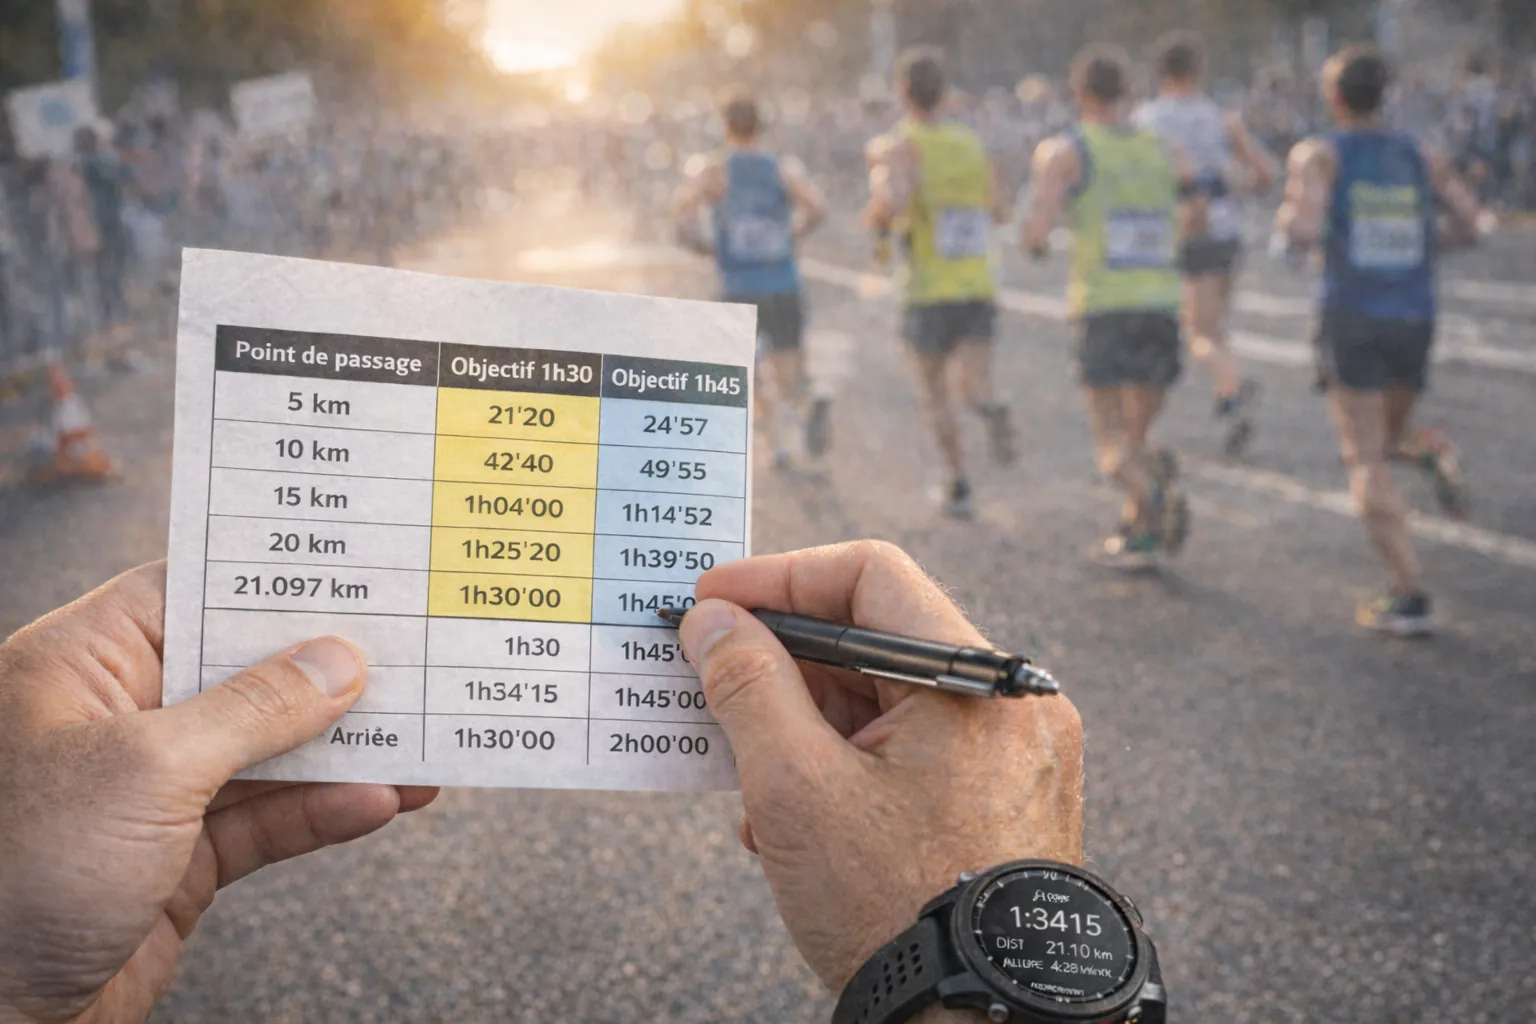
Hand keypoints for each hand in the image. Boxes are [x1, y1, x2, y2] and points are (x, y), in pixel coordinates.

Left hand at [0, 564, 437, 1023]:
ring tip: (418, 732)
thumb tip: (338, 662)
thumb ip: (254, 711)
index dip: (270, 580)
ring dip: (344, 747)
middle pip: (242, 672)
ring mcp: (151, 791)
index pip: (189, 594)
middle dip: (326, 668)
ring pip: (268, 749)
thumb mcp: (148, 771)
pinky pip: (268, 819)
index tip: (351, 569)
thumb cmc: (19, 875)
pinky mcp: (178, 859)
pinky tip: (382, 800)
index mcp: (80, 667)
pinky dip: (325, 811)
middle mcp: (116, 718)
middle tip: (406, 650)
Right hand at [677, 541, 1082, 996]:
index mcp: (974, 682)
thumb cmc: (897, 909)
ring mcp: (1011, 755)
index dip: (778, 579)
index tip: (711, 602)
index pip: (870, 574)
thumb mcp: (796, 789)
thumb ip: (748, 687)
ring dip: (804, 726)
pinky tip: (790, 822)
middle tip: (711, 685)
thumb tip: (711, 621)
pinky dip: (845, 766)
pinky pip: (911, 749)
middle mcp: (1007, 705)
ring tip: (749, 784)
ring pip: (886, 699)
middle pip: (876, 638)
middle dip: (783, 665)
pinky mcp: (1001, 799)